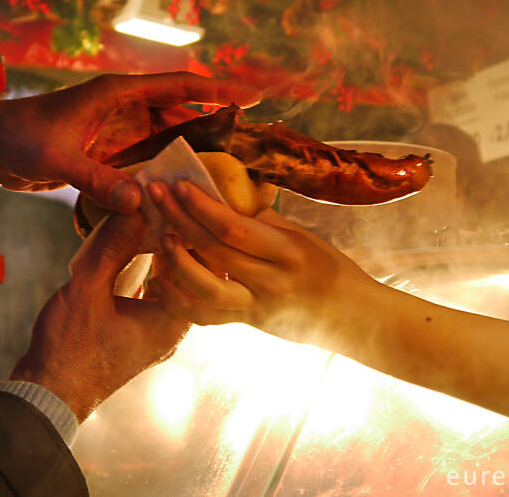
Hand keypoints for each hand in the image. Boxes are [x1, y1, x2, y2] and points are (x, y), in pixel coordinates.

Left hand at [0, 72, 260, 212]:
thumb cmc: (15, 137)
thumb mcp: (56, 158)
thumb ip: (96, 179)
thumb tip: (140, 204)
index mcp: (116, 93)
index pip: (178, 85)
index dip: (217, 89)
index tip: (252, 96)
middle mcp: (122, 109)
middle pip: (179, 115)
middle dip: (210, 131)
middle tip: (244, 154)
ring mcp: (116, 132)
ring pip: (164, 142)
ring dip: (186, 158)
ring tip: (218, 180)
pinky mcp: (106, 153)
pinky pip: (144, 163)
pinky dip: (160, 176)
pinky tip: (176, 197)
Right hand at [8, 212, 189, 421]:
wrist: (47, 397)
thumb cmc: (68, 350)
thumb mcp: (87, 289)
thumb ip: (113, 248)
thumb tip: (135, 209)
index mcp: (170, 322)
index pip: (200, 268)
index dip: (190, 232)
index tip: (177, 202)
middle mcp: (170, 331)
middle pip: (188, 276)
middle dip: (177, 240)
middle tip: (165, 205)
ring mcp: (154, 336)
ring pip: (170, 287)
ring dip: (161, 256)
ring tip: (150, 221)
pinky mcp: (136, 336)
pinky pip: (153, 298)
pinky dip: (147, 273)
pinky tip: (133, 252)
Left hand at [147, 180, 371, 346]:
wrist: (353, 319)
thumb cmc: (331, 269)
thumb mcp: (305, 238)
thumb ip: (266, 222)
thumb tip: (228, 199)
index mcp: (289, 251)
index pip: (235, 227)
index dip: (202, 205)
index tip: (179, 184)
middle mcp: (272, 281)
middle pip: (214, 251)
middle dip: (179, 219)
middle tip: (155, 195)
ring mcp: (258, 307)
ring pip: (205, 291)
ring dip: (175, 263)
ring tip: (160, 238)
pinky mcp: (248, 325)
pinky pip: (205, 316)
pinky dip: (178, 299)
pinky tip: (160, 280)